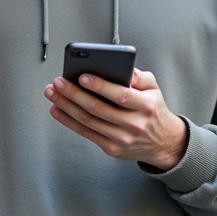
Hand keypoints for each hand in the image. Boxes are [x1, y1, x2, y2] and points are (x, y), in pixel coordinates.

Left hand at [45, 68, 188, 170]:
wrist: (163, 142)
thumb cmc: (153, 111)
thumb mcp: (154, 88)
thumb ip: (138, 76)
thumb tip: (116, 67)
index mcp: (146, 106)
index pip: (120, 95)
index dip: (99, 86)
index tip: (82, 76)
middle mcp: (134, 124)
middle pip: (98, 108)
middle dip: (74, 94)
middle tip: (58, 82)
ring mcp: (122, 139)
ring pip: (88, 121)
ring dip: (66, 106)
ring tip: (53, 93)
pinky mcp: (112, 148)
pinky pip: (86, 133)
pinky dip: (68, 121)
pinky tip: (58, 109)